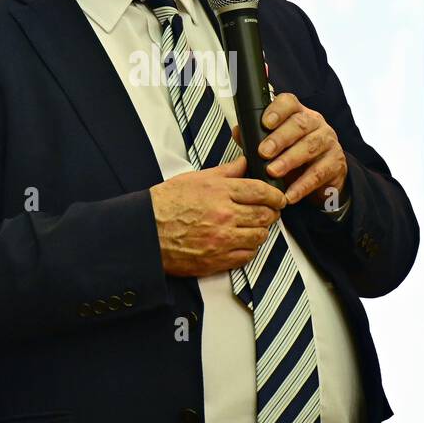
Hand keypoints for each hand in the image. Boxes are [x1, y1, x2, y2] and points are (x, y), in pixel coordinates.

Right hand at [149, 156, 286, 276]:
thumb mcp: (195, 179)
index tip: (278, 197)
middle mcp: (225, 216)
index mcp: (220, 192)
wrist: (145, 231)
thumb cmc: (166, 204)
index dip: (275, 195)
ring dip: (260, 231)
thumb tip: (245, 163)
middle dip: (271, 213)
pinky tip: (241, 242)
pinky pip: (247, 256)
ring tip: (253, 226)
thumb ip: (225, 172)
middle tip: (269, 211)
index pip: (261, 192)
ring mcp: (223, 240)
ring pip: (259, 236)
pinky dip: (249, 249)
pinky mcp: (217, 259)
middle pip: (265, 215)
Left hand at [246, 92, 347, 205]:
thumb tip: (238, 132)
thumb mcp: (275, 145)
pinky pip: (318, 173)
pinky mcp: (335, 163)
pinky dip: (302, 185)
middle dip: (279, 138)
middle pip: (300, 124)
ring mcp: (328, 142)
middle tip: (263, 152)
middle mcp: (315, 123)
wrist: (324, 177)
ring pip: (310, 146)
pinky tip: (290, 194)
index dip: (277, 111)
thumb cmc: (294, 155)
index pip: (289, 103)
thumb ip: (256, 137)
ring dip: (289, 160)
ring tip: (272, 171)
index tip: (265, 123)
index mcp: (298, 113)